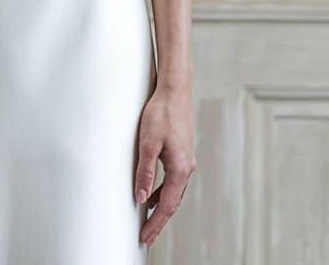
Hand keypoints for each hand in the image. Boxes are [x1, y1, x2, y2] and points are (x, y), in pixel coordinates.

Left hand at [134, 84, 195, 247]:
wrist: (175, 90)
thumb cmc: (161, 112)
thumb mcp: (148, 142)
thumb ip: (145, 171)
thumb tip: (141, 198)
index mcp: (180, 168)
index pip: (167, 205)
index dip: (156, 223)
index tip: (145, 237)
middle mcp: (187, 167)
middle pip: (173, 202)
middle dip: (159, 220)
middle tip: (147, 236)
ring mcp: (187, 160)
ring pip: (174, 192)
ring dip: (162, 207)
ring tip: (149, 220)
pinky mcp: (182, 153)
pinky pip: (173, 180)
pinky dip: (164, 192)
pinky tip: (153, 193)